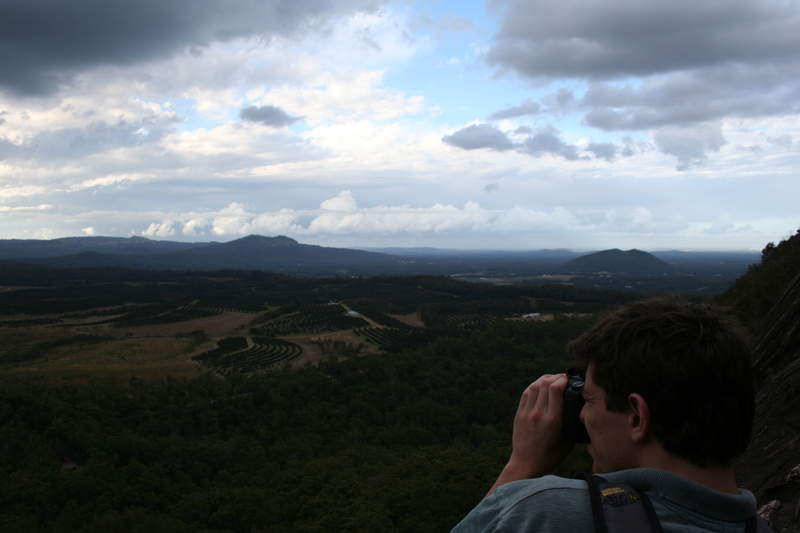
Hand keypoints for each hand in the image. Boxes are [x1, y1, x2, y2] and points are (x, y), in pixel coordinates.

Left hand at [487, 374, 572, 494]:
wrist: (526, 465)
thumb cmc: (550, 456)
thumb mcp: (568, 441)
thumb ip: (572, 423)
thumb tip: (578, 407)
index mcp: (552, 420)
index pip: (555, 389)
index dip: (563, 379)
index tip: (569, 379)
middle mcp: (538, 414)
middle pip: (545, 384)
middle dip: (556, 377)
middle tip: (563, 378)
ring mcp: (526, 413)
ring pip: (535, 386)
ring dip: (545, 379)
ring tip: (553, 380)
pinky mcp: (519, 414)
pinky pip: (526, 393)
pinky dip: (535, 386)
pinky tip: (541, 386)